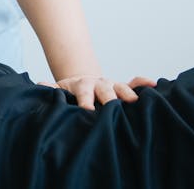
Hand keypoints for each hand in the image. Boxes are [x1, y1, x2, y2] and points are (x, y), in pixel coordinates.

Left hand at [37, 75, 157, 110]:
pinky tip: (153, 85)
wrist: (82, 83)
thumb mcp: (60, 90)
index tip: (88, 110)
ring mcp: (111, 85)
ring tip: (135, 101)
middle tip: (113, 107)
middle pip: (104, 90)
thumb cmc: (70, 92)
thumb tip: (40, 85)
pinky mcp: (122, 87)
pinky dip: (143, 83)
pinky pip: (134, 83)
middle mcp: (98, 84)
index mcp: (82, 86)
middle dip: (109, 98)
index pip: (83, 93)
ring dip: (127, 93)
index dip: (85, 100)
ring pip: (121, 87)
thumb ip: (51, 89)